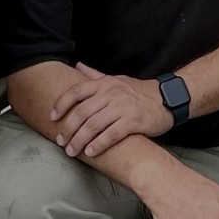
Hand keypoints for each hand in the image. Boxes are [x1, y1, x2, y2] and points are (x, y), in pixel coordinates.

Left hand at [49, 63, 173, 157]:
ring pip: (94, 125)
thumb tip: (77, 66)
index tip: (53, 118)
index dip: (61, 105)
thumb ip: (95, 75)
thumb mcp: (116, 80)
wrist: (166, 99)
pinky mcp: (133, 121)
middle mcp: (112, 93)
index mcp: (105, 84)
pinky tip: (91, 152)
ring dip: (80, 140)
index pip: (76, 92)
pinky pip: (111, 135)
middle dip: (68, 129)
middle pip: (82, 112)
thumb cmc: (138, 92)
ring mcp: (123, 107)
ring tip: (73, 150)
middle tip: (61, 142)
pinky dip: (98, 144)